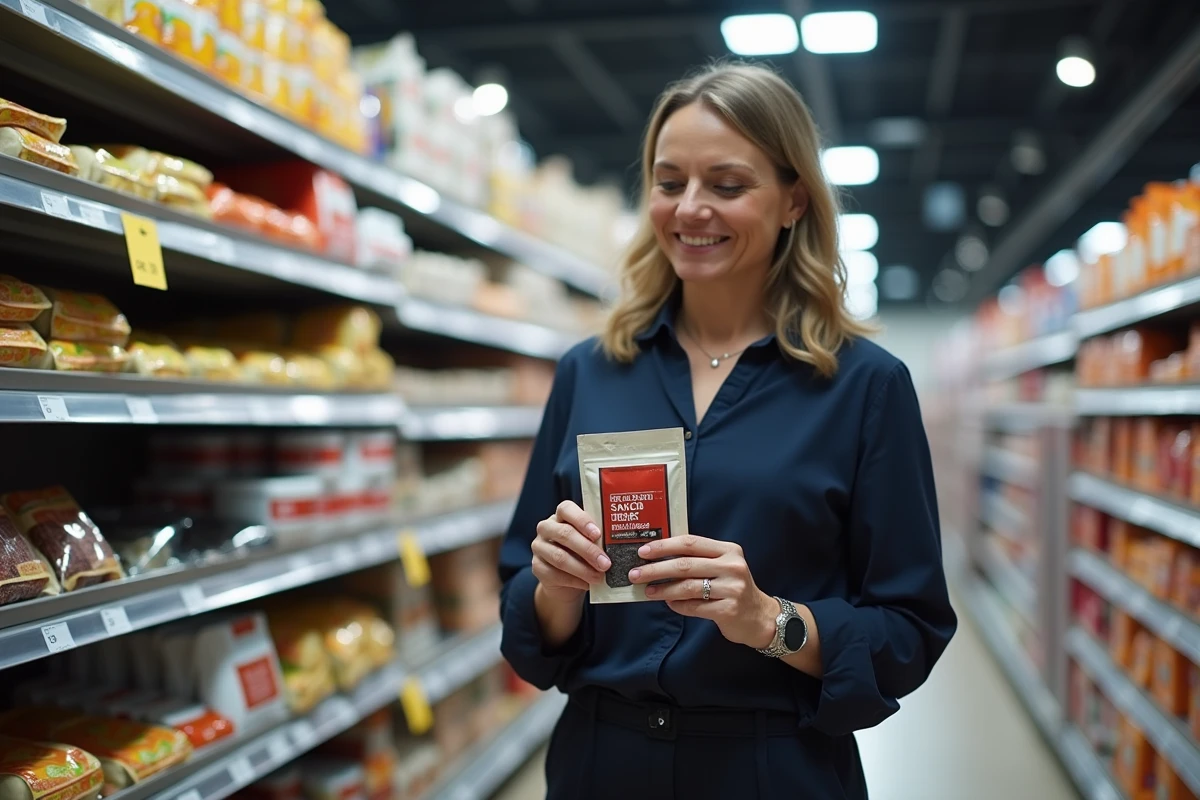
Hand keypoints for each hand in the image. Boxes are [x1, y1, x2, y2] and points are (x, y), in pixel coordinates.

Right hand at [531, 501, 611, 602]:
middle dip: (588, 550)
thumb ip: (598, 539)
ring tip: (599, 577)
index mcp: (561, 515)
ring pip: (560, 557)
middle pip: (565, 534)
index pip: (566, 509)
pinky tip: (588, 584)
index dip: (582, 520)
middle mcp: (546, 528)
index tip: (598, 534)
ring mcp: (539, 547)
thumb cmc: (583, 555)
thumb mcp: (592, 543)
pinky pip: (554, 574)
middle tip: (605, 563)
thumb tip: (616, 545)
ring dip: (582, 569)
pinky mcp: (536, 567)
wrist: (568, 581)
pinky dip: (574, 581)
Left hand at [628, 535, 776, 648]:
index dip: (664, 546)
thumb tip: (658, 559)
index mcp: (729, 550)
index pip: (691, 542)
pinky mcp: (729, 609)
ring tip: (647, 591)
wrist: (760, 617)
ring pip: (688, 586)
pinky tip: (668, 603)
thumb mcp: (723, 567)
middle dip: (656, 569)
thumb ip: (698, 560)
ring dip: (663, 589)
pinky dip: (678, 605)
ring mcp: (732, 588)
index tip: (643, 551)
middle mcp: (732, 566)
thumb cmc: (733, 589)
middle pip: (685, 565)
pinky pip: (694, 606)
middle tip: (636, 574)